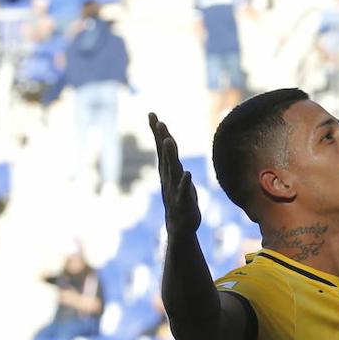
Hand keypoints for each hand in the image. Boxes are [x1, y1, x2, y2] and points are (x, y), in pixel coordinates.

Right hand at [148, 112, 200, 236]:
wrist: (179, 226)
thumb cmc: (179, 197)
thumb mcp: (175, 176)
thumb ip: (171, 159)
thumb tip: (166, 139)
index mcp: (167, 170)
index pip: (161, 147)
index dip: (157, 131)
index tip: (151, 114)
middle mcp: (168, 177)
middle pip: (165, 155)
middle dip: (162, 138)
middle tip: (158, 122)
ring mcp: (174, 188)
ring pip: (172, 170)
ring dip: (170, 156)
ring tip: (168, 141)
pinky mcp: (183, 201)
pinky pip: (184, 190)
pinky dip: (184, 182)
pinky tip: (187, 173)